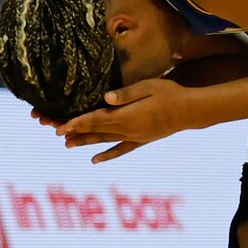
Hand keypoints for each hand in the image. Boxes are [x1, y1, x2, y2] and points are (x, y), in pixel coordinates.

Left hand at [59, 77, 193, 162]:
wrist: (190, 111)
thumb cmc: (170, 94)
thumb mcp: (148, 87)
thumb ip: (126, 94)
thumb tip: (105, 97)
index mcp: (126, 116)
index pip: (95, 120)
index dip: (76, 124)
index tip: (60, 128)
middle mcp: (127, 130)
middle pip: (95, 131)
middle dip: (75, 132)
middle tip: (56, 135)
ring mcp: (134, 137)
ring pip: (104, 141)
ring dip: (86, 143)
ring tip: (68, 146)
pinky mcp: (141, 140)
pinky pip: (120, 150)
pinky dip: (106, 155)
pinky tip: (95, 160)